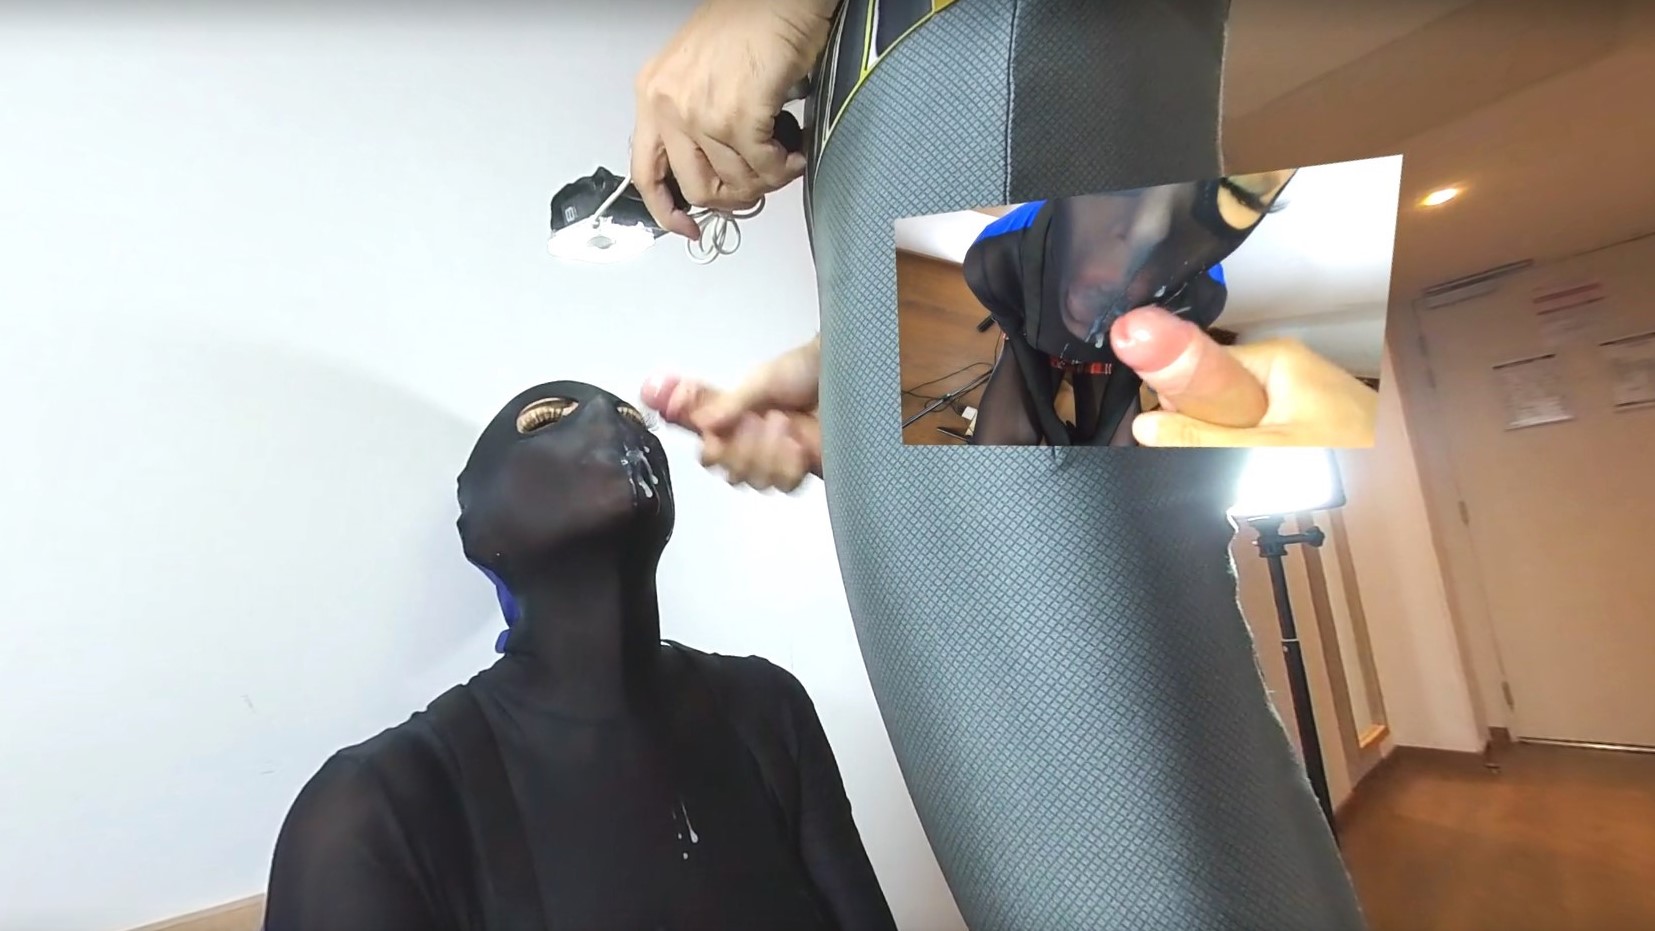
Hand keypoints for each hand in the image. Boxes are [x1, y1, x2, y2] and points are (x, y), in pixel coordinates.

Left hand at [631, 0, 832, 237]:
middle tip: (756, 187)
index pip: (645, 173)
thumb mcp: (696, 70)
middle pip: (696, 187)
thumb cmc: (749, 21)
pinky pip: (764, 167)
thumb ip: (692, 117)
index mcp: (653, 95)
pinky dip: (784, 168)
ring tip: (783, 161)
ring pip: (735, 181)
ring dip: (767, 180)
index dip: (666, 212)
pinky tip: (794, 153)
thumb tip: (712, 167)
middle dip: (732, 198)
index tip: (686, 228)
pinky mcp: (740, 116)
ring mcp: (702, 113)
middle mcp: (669, 106)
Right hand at [641, 337, 823, 491]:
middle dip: (738, 448)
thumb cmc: (807, 368)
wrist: (848, 373)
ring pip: (753, 480)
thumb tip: (702, 423)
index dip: (705, 443)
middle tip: (755, 421)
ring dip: (766, 453)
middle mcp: (753, 440)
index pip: (706, 442)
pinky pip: (784, 484)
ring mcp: (777, 457)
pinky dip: (789, 464)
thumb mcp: (762, 379)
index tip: (710, 433)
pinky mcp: (802, 468)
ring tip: (783, 424)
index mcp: (736, 417)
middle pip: (726, 470)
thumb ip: (728, 403)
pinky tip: (798, 444)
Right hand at [1109, 306, 1378, 446]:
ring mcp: (1293, 390)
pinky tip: (1270, 468)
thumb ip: (1204, 440)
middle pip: (1214, 392)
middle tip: (1228, 455)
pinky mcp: (1302, 413)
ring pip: (1235, 414)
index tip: (1171, 429)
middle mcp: (1283, 366)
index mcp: (1274, 357)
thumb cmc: (1357, 453)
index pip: (1199, 365)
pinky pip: (1256, 426)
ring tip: (1256, 465)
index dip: (1181, 402)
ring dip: (1232, 442)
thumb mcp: (1267, 451)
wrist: (1410, 477)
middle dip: (1208, 427)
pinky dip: (1254, 448)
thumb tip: (1147, 427)